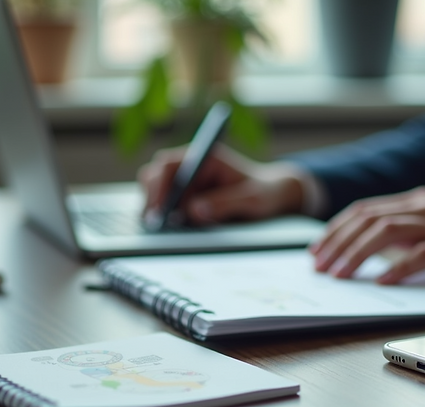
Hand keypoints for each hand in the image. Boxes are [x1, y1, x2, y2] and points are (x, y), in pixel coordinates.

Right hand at [137, 145, 306, 224]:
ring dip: (155, 209)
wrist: (272, 195)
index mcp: (204, 157)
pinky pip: (165, 206)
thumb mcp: (251, 199)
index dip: (159, 186)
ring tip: (163, 229)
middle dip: (152, 199)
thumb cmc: (264, 192)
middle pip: (154, 176)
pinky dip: (163, 217)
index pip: (169, 164)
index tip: (160, 208)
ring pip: (155, 192)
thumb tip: (195, 211)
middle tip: (155, 225)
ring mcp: (186, 182)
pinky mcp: (185, 197)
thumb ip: (225, 203)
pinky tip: (169, 230)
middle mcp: (190, 166)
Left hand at [309, 186, 424, 284]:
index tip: (317, 251)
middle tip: (320, 268)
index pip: (364, 210)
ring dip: (358, 255)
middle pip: (369, 219)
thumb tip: (367, 254)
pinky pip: (422, 255)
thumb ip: (406, 235)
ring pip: (388, 233)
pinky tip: (383, 282)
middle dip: (338, 244)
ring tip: (341, 275)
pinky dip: (399, 268)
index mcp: (417, 202)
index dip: (336, 230)